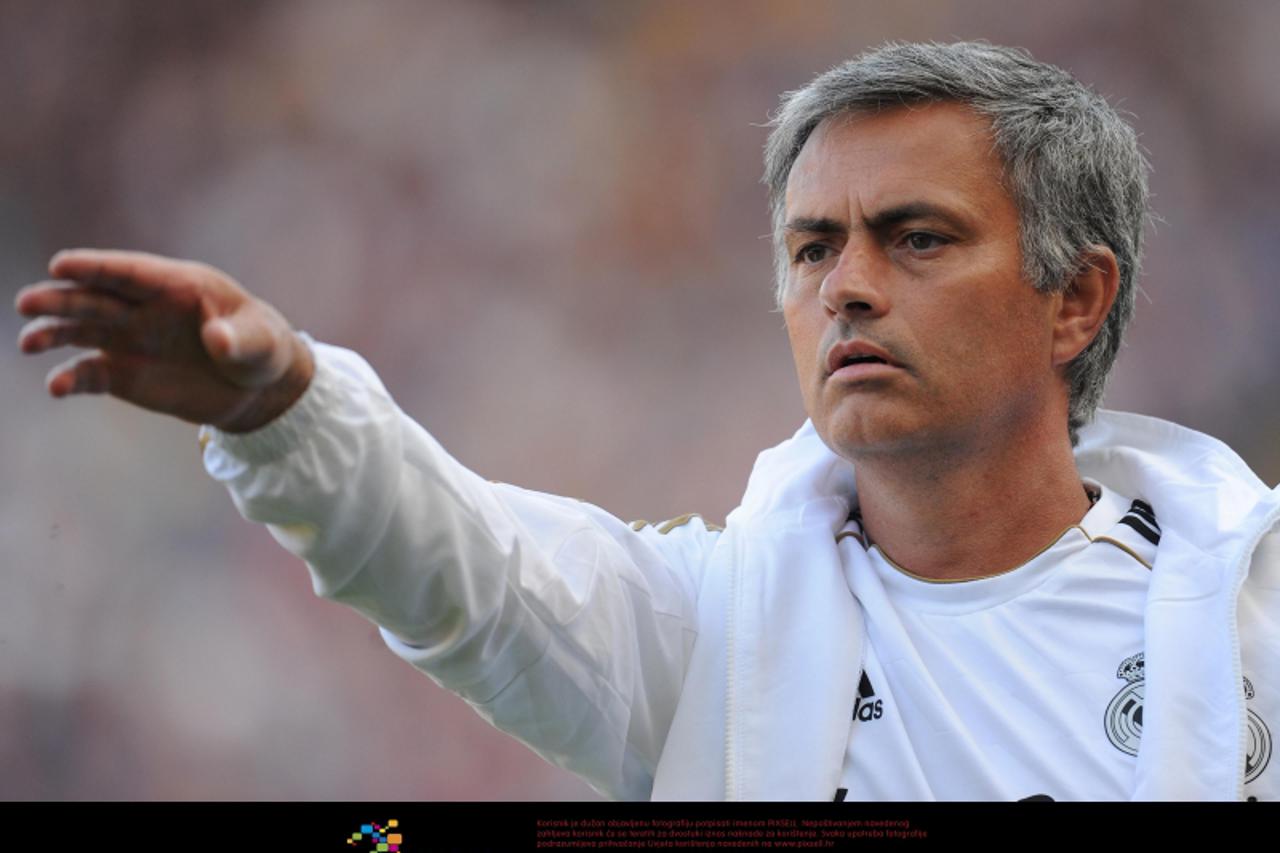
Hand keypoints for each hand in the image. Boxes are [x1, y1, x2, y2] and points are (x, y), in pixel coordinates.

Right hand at [16, 249, 314, 432]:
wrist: (255, 388)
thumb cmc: (261, 349)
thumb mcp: (261, 343)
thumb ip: (240, 339)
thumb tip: (218, 340)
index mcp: (175, 286)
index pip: (129, 273)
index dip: (96, 267)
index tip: (61, 265)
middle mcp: (142, 308)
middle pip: (94, 297)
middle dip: (60, 299)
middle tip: (27, 302)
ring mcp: (128, 339)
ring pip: (80, 331)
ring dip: (52, 333)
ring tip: (28, 342)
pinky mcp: (123, 373)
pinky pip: (89, 374)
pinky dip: (72, 379)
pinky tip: (58, 387)